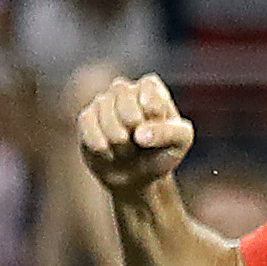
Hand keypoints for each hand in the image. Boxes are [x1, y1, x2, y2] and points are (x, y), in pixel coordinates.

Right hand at [74, 73, 198, 192]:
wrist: (136, 177)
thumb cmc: (161, 153)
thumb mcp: (180, 142)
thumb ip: (167, 133)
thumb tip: (139, 134)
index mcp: (151, 88)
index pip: (148, 89)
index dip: (152, 112)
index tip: (157, 127)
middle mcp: (124, 90)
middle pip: (124, 98)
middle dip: (133, 126)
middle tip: (140, 144)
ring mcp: (103, 103)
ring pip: (104, 110)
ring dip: (117, 139)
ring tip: (126, 151)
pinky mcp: (86, 118)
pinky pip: (87, 123)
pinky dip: (98, 142)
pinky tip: (107, 153)